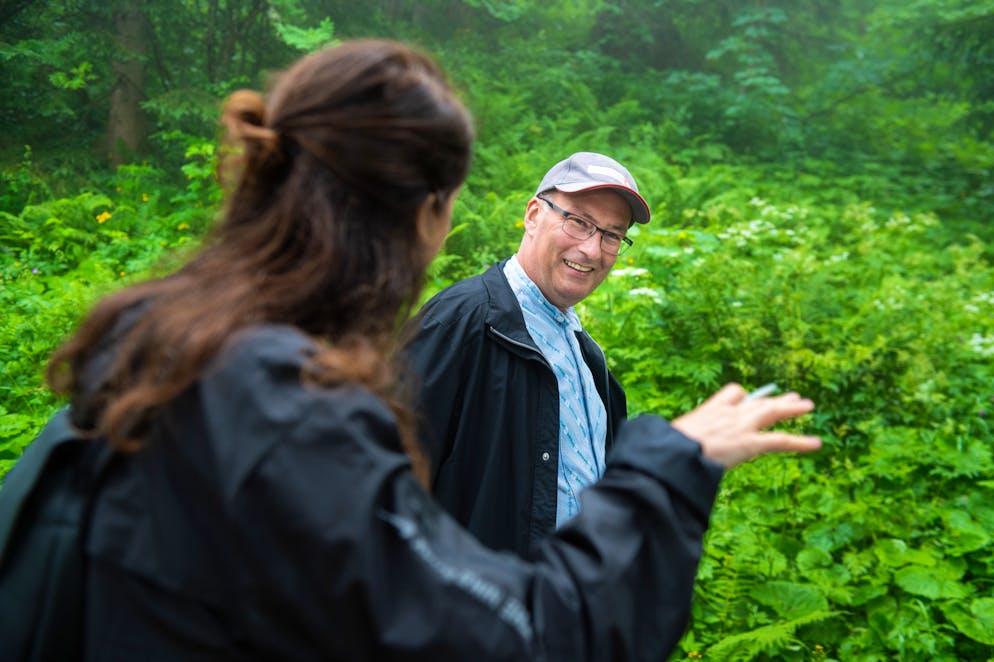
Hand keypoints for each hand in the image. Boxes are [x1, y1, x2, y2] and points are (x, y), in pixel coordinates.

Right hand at [671, 383, 821, 468]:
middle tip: (792, 396)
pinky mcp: (749, 443)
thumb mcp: (673, 438)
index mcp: (709, 410)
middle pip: (757, 401)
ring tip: (808, 405)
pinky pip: (780, 440)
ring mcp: (741, 427)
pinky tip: (817, 444)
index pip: (732, 393)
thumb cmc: (666, 449)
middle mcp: (728, 413)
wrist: (673, 455)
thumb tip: (670, 446)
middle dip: (776, 399)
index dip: (743, 396)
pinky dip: (800, 442)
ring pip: (772, 412)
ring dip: (791, 409)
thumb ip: (682, 438)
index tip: (748, 399)